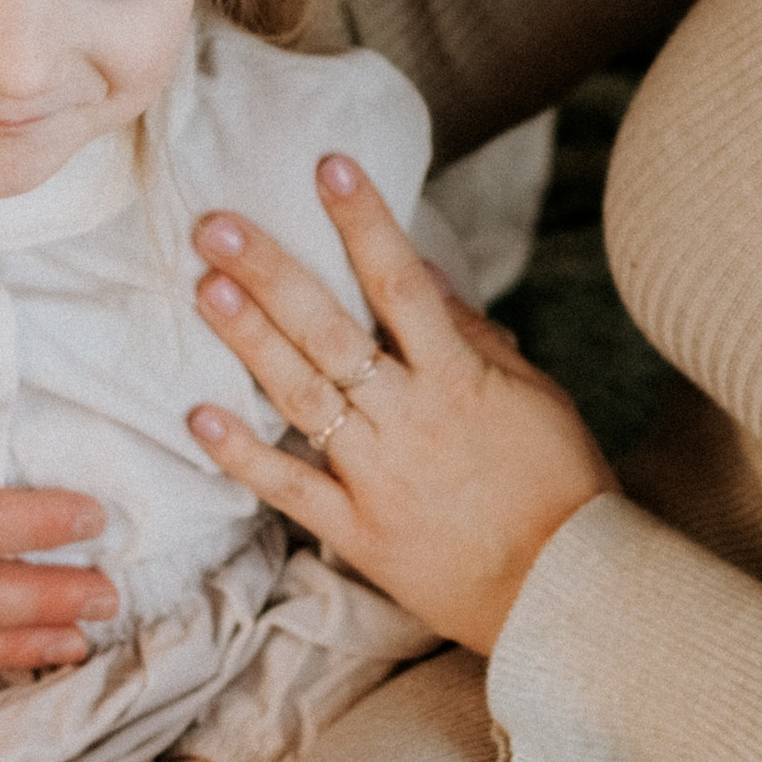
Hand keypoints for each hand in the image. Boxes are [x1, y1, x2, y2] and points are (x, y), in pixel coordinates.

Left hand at [186, 158, 616, 655]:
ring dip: (250, 342)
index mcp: (458, 379)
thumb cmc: (560, 485)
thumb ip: (477, 337)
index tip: (328, 167)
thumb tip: (425, 273)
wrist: (565, 594)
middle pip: (330, 332)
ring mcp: (378, 476)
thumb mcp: (536, 397)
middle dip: (272, 272)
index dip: (365, 222)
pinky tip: (196, 417)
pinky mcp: (358, 532)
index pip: (403, 284)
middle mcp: (411, 418)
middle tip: (216, 223)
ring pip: (302, 399)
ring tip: (204, 288)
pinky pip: (290, 490)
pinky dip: (242, 456)